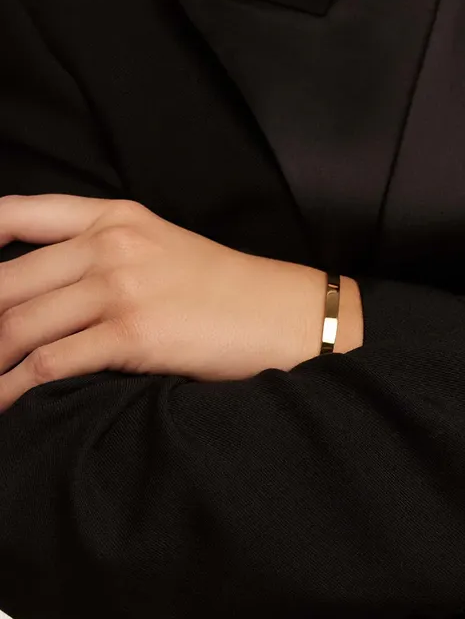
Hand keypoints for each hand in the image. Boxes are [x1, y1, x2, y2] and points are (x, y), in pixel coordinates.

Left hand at [0, 194, 334, 413]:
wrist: (282, 315)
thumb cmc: (223, 290)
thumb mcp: (159, 247)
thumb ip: (99, 253)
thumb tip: (34, 293)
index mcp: (113, 217)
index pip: (15, 214)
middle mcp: (109, 244)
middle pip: (4, 281)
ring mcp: (120, 288)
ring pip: (16, 325)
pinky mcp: (132, 334)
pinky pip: (49, 364)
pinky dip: (13, 390)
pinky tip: (1, 404)